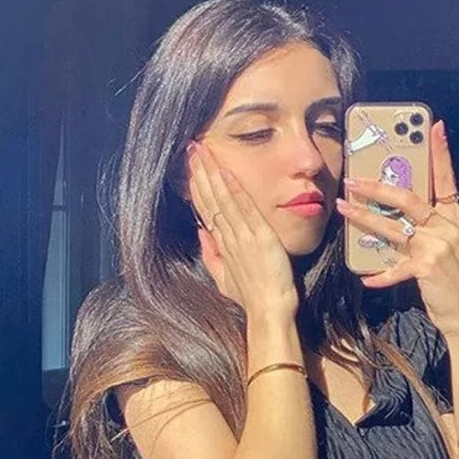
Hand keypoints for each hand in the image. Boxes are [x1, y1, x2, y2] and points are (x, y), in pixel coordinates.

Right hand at [188, 142, 298, 320]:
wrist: (267, 310)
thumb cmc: (251, 298)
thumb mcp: (225, 280)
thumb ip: (212, 256)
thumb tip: (201, 235)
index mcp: (222, 245)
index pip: (206, 209)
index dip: (197, 187)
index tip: (191, 167)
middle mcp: (228, 238)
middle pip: (209, 199)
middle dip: (200, 173)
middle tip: (192, 149)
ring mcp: (242, 237)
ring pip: (221, 200)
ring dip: (211, 174)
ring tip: (202, 151)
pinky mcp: (259, 237)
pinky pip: (244, 209)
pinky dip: (234, 190)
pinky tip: (225, 172)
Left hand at [335, 120, 458, 339]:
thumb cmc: (449, 283)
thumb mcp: (444, 249)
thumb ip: (425, 231)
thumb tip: (393, 219)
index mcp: (453, 220)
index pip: (447, 180)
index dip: (441, 153)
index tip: (435, 127)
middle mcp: (446, 228)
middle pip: (409, 199)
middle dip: (379, 186)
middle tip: (354, 179)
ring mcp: (437, 247)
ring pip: (394, 227)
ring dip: (365, 218)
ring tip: (344, 209)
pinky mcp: (427, 269)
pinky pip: (395, 268)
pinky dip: (380, 274)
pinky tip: (366, 277)